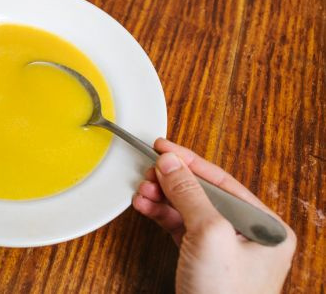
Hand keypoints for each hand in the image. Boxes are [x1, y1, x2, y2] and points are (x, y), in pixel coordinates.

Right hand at [132, 138, 295, 292]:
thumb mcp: (208, 234)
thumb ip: (189, 193)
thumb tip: (172, 162)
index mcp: (265, 225)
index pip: (222, 180)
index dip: (190, 161)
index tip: (163, 147)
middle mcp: (247, 234)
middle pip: (203, 193)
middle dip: (171, 181)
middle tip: (147, 172)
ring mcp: (224, 249)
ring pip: (188, 209)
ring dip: (162, 197)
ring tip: (141, 192)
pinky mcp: (202, 260)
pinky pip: (180, 227)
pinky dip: (161, 216)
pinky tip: (145, 207)